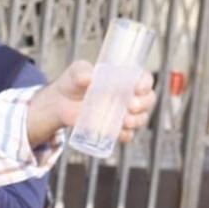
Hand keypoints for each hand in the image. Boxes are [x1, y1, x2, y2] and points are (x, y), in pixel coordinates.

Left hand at [27, 62, 155, 149]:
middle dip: (143, 104)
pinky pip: (127, 135)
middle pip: (148, 100)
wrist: (60, 103)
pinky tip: (119, 133)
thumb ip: (81, 72)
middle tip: (130, 105)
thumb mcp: (76, 72)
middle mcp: (129, 96)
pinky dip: (126, 135)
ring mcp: (123, 114)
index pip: (144, 80)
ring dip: (137, 120)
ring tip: (125, 120)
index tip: (138, 87)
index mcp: (125, 79)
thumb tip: (88, 78)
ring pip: (141, 118)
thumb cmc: (73, 83)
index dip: (145, 83)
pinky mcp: (114, 129)